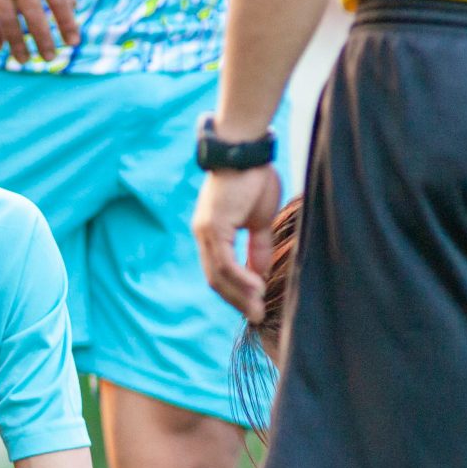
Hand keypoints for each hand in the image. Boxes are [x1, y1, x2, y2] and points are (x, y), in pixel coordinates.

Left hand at [193, 164, 281, 322]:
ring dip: (239, 294)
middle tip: (256, 316)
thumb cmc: (254, 178)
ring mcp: (206, 231)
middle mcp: (203, 235)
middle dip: (237, 300)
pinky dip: (240, 278)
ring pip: (218, 275)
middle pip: (216, 279)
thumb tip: (262, 273)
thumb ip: (259, 247)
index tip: (254, 307)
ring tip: (258, 308)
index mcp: (212, 234)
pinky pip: (225, 261)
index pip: (219, 272)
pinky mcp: (213, 227)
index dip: (236, 292)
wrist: (246, 151)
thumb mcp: (260, 220)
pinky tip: (256, 288)